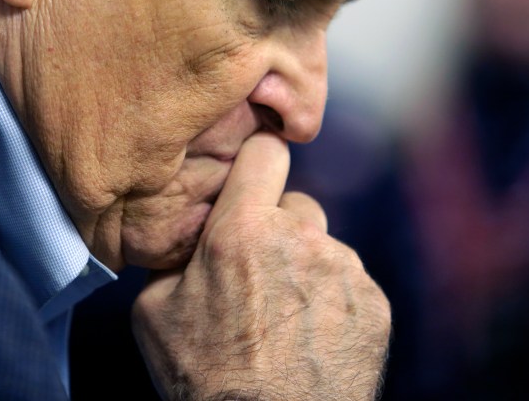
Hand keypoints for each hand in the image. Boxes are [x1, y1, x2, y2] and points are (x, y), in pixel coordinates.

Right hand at [132, 131, 389, 399]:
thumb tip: (188, 236)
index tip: (252, 178)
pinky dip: (333, 300)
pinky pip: (350, 282)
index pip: (265, 151)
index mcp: (242, 229)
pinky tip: (310, 335)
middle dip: (277, 230)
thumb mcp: (154, 310)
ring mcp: (343, 270)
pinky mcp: (374, 303)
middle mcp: (300, 238)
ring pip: (323, 247)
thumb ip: (174, 256)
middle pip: (295, 205)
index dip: (257, 161)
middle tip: (257, 275)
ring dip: (305, 268)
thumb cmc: (205, 378)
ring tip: (283, 318)